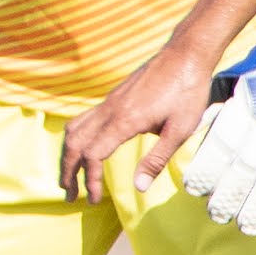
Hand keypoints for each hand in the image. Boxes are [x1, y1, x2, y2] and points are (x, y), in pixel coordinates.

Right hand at [59, 36, 216, 204]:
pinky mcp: (112, 98)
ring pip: (73, 130)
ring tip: (70, 175)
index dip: (90, 180)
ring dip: (67, 155)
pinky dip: (76, 139)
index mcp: (124, 121)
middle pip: (74, 144)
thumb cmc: (187, 92)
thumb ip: (156, 159)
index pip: (93, 156)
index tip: (93, 199)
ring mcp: (108, 102)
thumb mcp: (180, 130)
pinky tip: (84, 148)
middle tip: (69, 195)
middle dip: (67, 171)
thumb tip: (139, 187)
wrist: (185, 55)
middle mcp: (109, 111)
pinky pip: (83, 119)